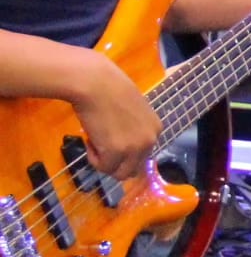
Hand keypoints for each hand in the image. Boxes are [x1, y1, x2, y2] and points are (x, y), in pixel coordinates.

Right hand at [71, 52, 161, 179]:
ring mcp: (135, 148)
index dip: (124, 151)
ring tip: (95, 141)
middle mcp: (150, 141)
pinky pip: (103, 167)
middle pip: (134, 168)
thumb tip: (124, 146)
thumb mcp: (132, 112)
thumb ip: (134, 129)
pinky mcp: (116, 153)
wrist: (95, 83)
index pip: (143, 155)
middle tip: (101, 145)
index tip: (111, 138)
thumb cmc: (109, 90)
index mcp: (156, 129)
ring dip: (105, 162)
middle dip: (116, 161)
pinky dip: (93, 158)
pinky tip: (90, 139)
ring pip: (120, 173)